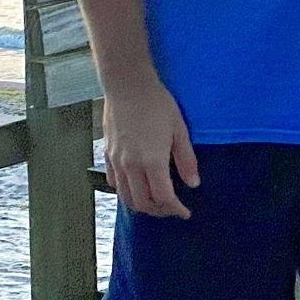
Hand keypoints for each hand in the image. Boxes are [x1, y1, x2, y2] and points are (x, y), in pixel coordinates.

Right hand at [102, 75, 200, 218]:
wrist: (127, 86)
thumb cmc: (157, 104)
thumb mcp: (180, 130)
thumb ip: (186, 160)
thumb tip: (193, 184)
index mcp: (151, 161)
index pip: (163, 198)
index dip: (175, 209)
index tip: (185, 212)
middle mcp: (130, 166)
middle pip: (142, 203)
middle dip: (159, 211)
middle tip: (172, 209)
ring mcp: (116, 161)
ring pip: (126, 196)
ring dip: (142, 205)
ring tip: (156, 203)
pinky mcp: (106, 154)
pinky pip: (114, 182)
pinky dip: (126, 192)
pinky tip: (137, 187)